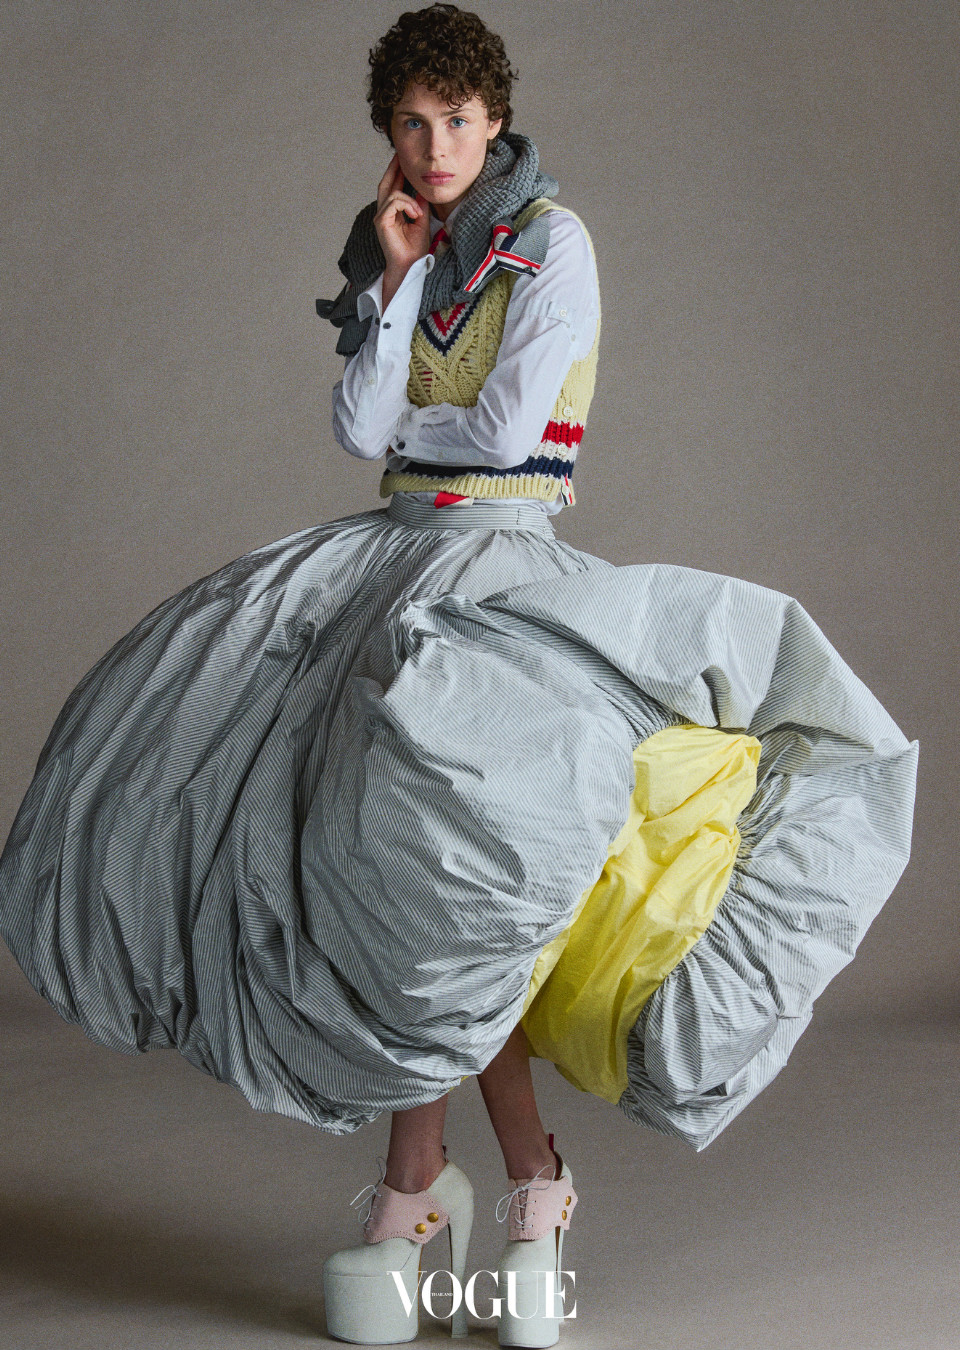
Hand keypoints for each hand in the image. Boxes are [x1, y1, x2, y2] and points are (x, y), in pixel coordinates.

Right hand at [374, 152, 430, 278]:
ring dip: (409, 199)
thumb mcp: (422, 221)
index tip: (405, 160)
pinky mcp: (381, 221)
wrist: (411, 265)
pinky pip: (394, 202)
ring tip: (419, 213)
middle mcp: (384, 212)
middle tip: (401, 155)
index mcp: (393, 212)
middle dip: (393, 168)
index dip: (397, 172)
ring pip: (392, 192)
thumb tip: (421, 190)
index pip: (393, 187)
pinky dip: (407, 205)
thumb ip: (420, 205)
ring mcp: (381, 216)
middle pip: (386, 183)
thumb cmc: (414, 248)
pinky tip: (415, 215)